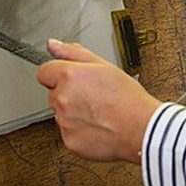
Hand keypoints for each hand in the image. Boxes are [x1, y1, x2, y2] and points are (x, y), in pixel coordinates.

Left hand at [37, 38, 161, 162]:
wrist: (141, 129)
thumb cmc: (127, 98)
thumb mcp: (103, 65)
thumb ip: (73, 53)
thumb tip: (53, 45)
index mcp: (69, 76)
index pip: (44, 72)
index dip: (58, 74)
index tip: (71, 79)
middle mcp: (62, 98)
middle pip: (54, 93)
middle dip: (68, 93)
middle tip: (92, 96)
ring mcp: (64, 121)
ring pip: (61, 113)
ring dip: (73, 112)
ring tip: (98, 112)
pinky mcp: (69, 140)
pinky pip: (68, 132)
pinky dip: (79, 130)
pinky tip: (97, 126)